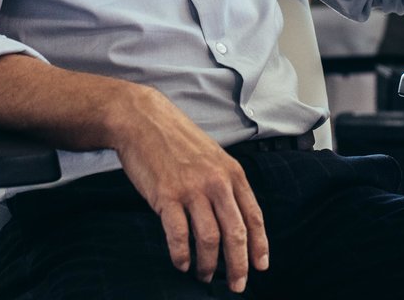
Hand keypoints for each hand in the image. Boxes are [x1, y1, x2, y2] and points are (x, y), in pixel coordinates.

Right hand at [112, 88, 268, 291]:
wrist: (143, 120)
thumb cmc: (176, 139)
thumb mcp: (213, 156)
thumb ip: (225, 183)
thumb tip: (234, 217)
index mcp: (232, 173)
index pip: (253, 216)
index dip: (259, 245)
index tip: (260, 266)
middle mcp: (216, 183)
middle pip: (235, 233)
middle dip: (239, 265)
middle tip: (237, 285)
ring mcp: (191, 189)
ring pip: (209, 238)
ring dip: (209, 265)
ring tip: (205, 276)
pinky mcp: (166, 196)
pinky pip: (178, 235)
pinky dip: (181, 255)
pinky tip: (181, 263)